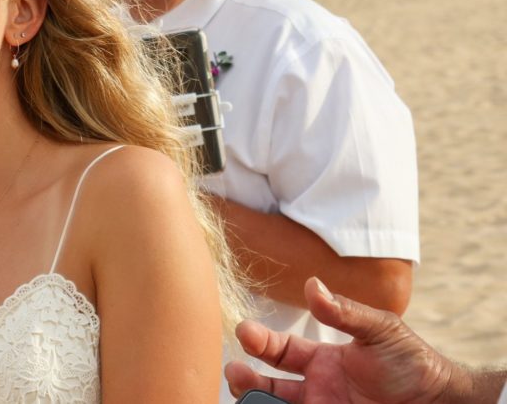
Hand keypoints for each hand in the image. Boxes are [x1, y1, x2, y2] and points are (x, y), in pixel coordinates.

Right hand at [224, 277, 460, 403]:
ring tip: (245, 397)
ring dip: (257, 400)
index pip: (280, 350)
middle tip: (234, 374)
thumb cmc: (414, 363)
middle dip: (246, 378)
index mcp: (322, 360)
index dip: (259, 341)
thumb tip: (311, 285)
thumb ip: (344, 312)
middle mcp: (317, 388)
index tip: (244, 333)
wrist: (441, 401)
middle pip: (268, 384)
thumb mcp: (380, 331)